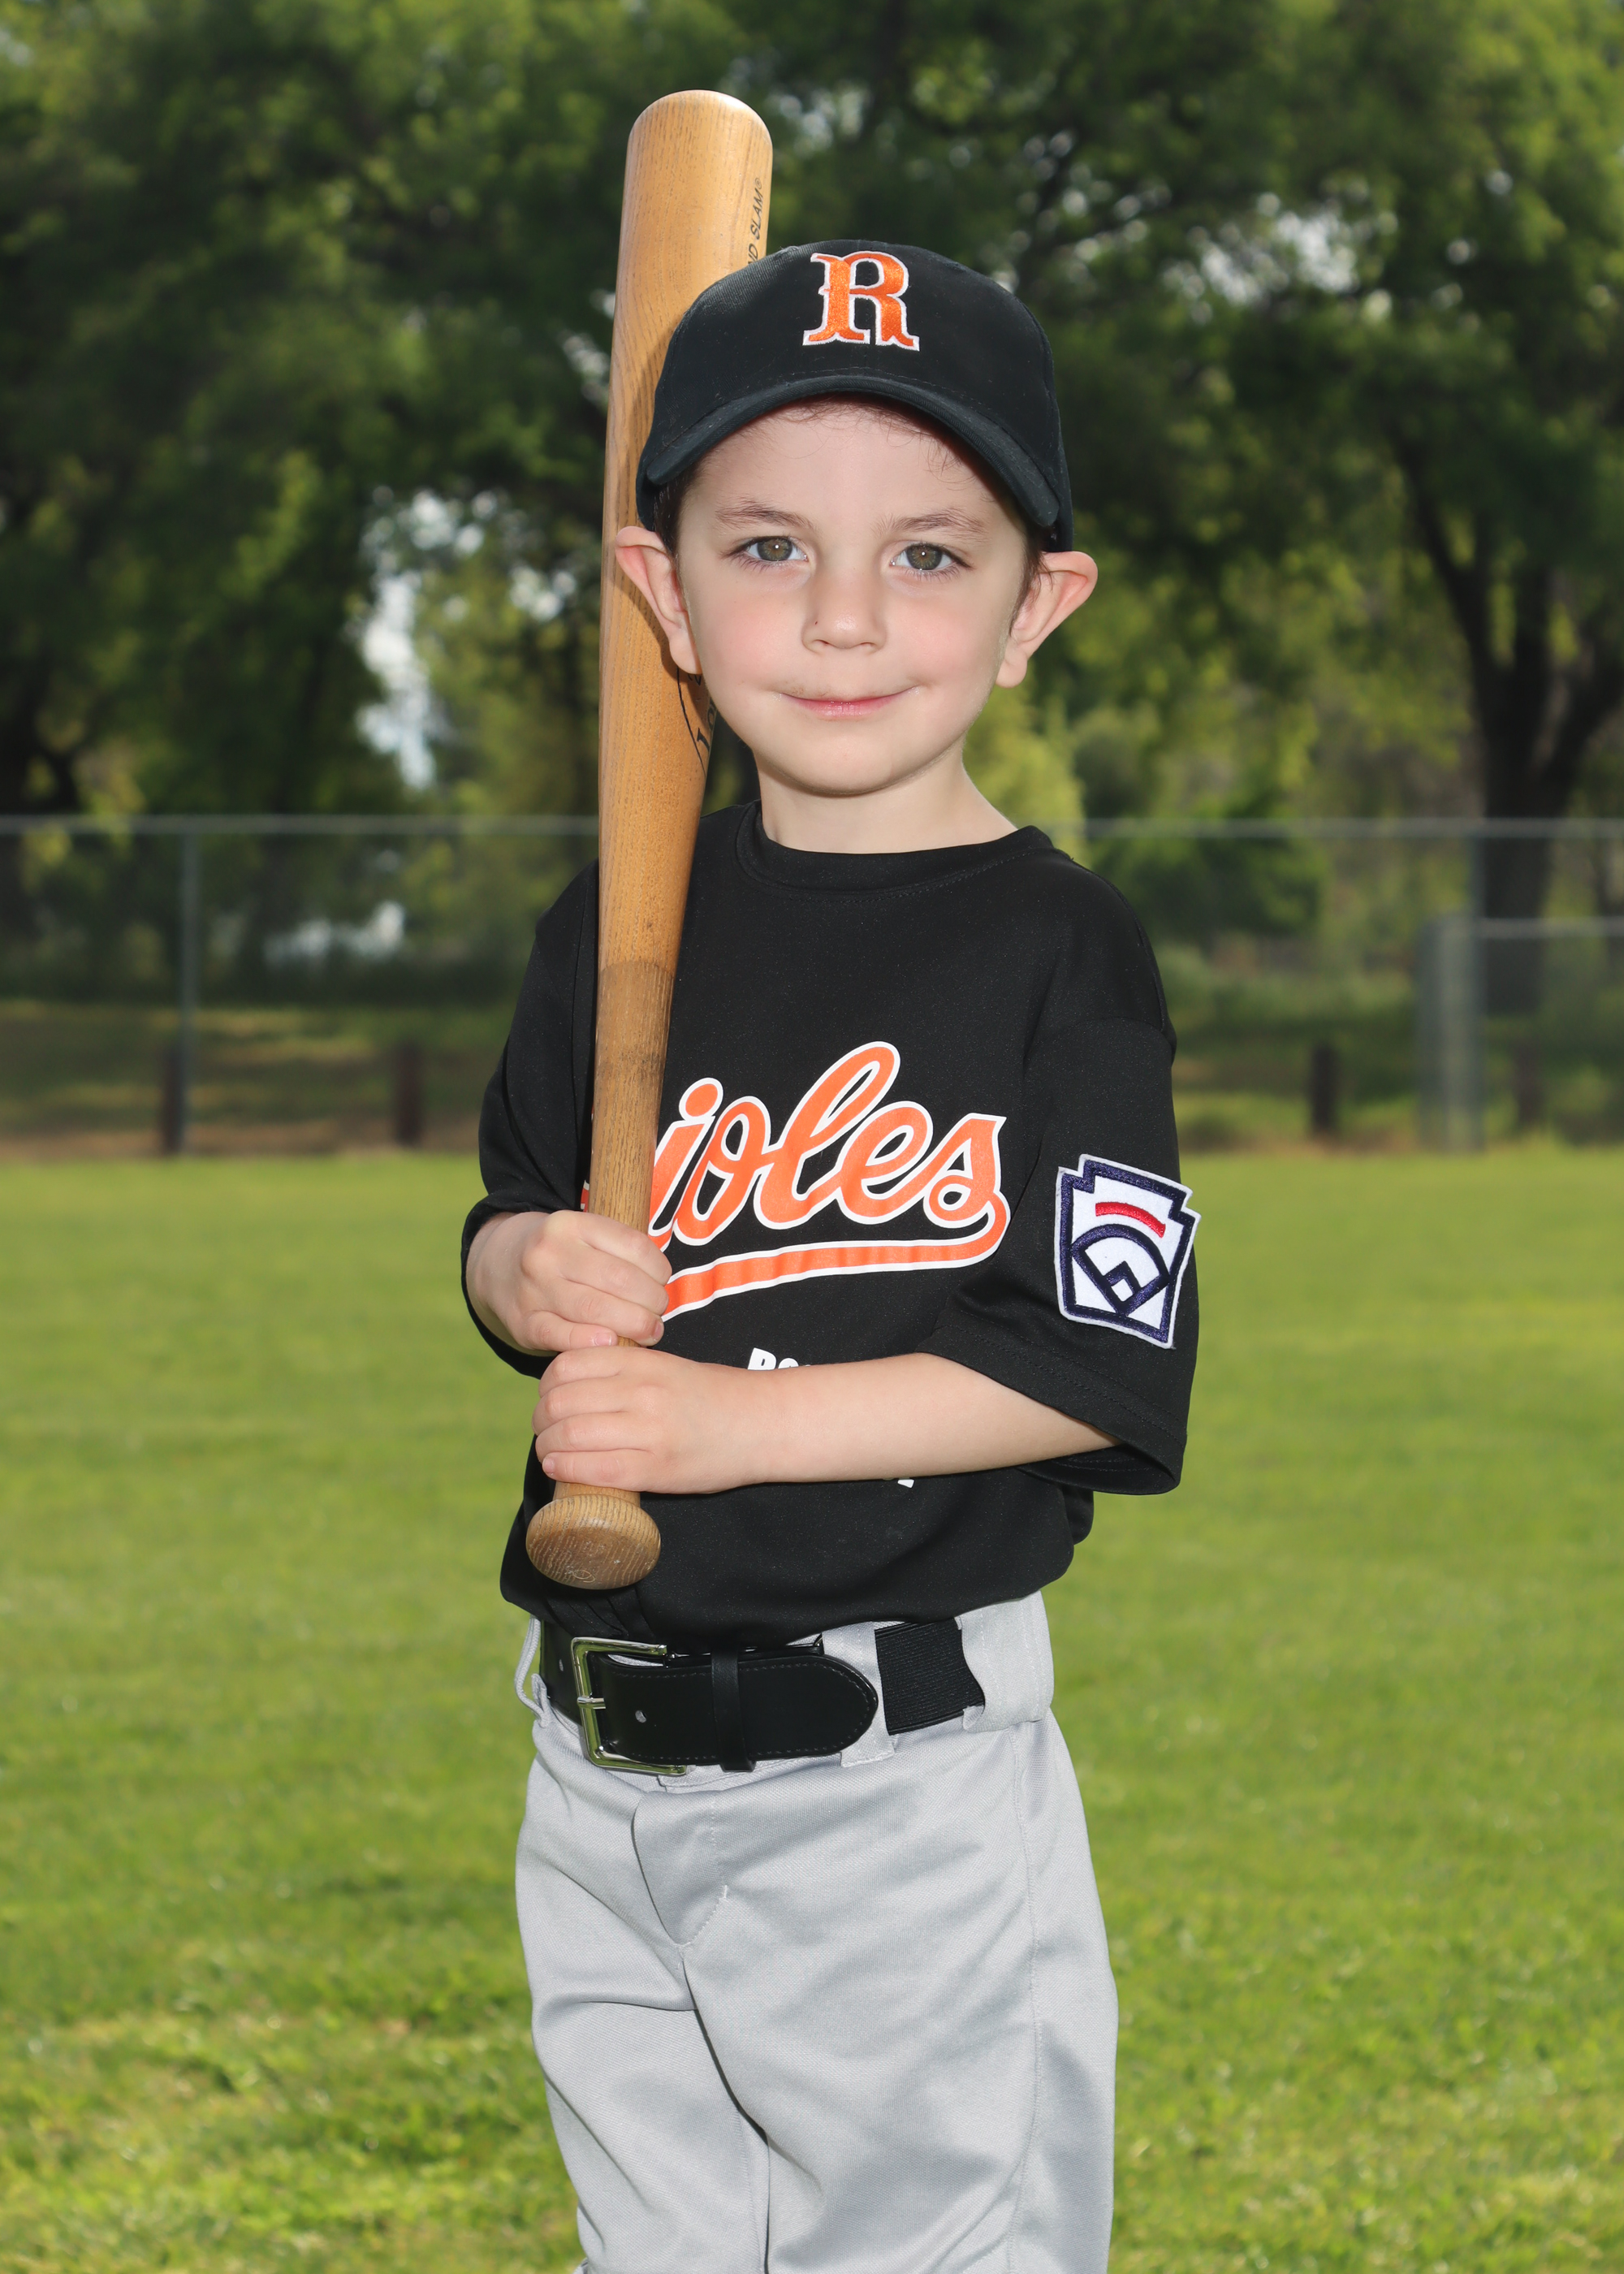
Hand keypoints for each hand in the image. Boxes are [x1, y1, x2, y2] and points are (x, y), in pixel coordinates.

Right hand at [466, 1210, 669, 1355]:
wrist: (497, 1265)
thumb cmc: (561, 1254)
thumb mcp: (583, 1235)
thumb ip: (618, 1251)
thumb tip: (663, 1284)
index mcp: (570, 1224)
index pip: (632, 1245)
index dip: (659, 1269)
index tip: (663, 1281)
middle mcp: (548, 1253)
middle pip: (618, 1280)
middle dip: (651, 1301)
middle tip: (660, 1314)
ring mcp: (533, 1288)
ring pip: (594, 1309)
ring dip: (632, 1325)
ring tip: (649, 1331)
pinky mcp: (524, 1322)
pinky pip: (562, 1336)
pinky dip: (591, 1342)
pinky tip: (612, 1344)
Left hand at [533, 1346, 757, 1495]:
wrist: (762, 1424)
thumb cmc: (713, 1396)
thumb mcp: (667, 1366)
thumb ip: (625, 1369)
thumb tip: (575, 1387)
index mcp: (642, 1362)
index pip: (568, 1366)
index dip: (546, 1384)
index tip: (548, 1397)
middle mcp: (641, 1392)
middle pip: (560, 1402)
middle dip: (541, 1419)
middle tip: (544, 1429)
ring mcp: (648, 1431)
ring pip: (570, 1436)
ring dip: (547, 1447)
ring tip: (549, 1452)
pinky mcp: (655, 1469)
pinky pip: (593, 1469)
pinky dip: (565, 1469)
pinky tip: (558, 1469)